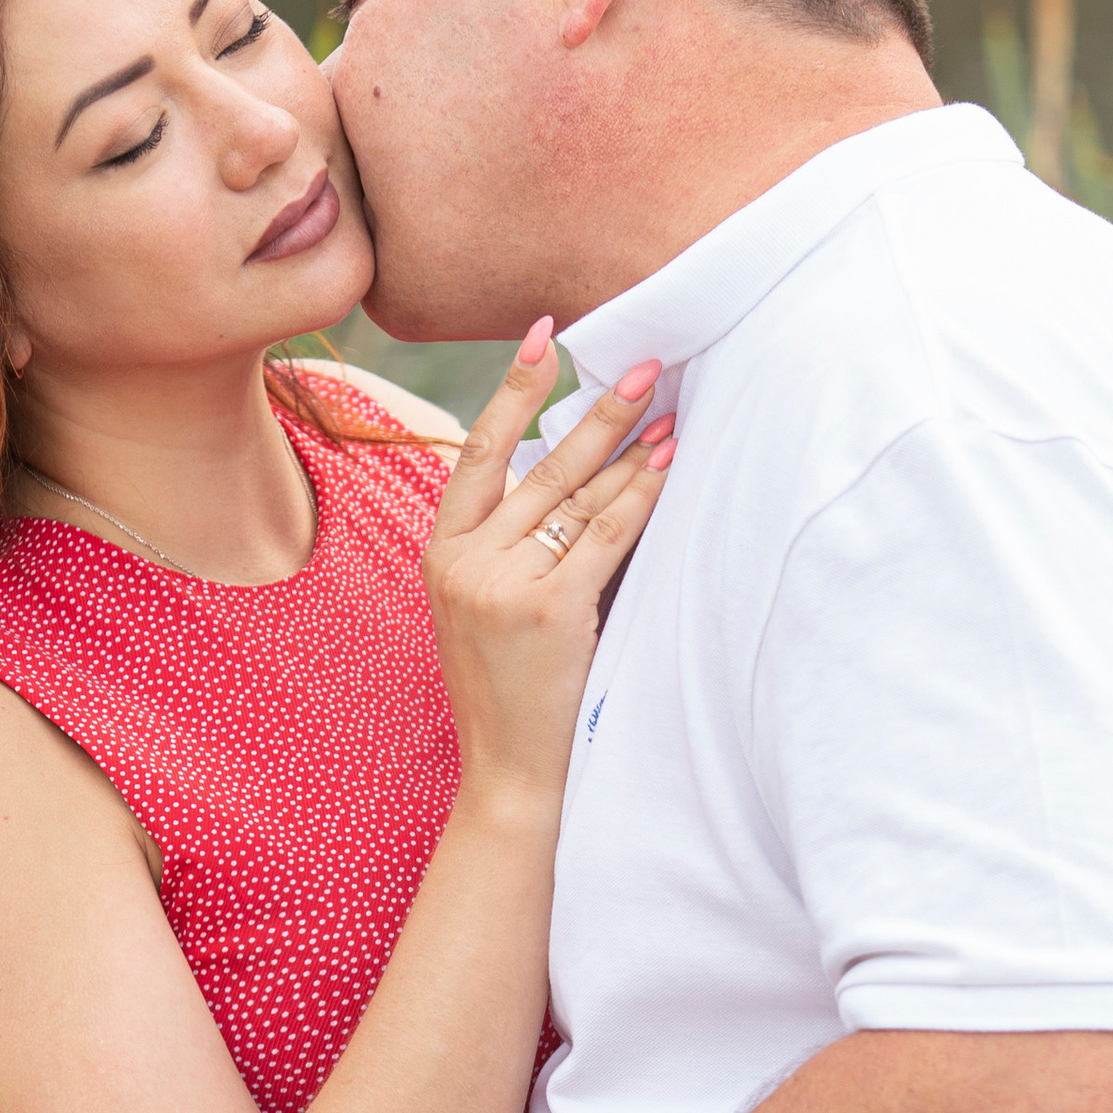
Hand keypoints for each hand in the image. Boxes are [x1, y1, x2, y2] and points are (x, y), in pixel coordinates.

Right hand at [421, 322, 673, 803]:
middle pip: (542, 466)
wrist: (509, 776)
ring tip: (670, 414)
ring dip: (631, 452)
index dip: (511, 389)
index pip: (479, 452)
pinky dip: (643, 498)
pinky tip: (668, 468)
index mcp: (441, 552)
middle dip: (598, 411)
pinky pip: (606, 536)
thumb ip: (505, 546)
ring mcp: (502, 583)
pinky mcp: (547, 609)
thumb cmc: (508, 693)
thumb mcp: (481, 608)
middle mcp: (464, 560)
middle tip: (645, 365)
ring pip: (579, 498)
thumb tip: (568, 473)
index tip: (544, 337)